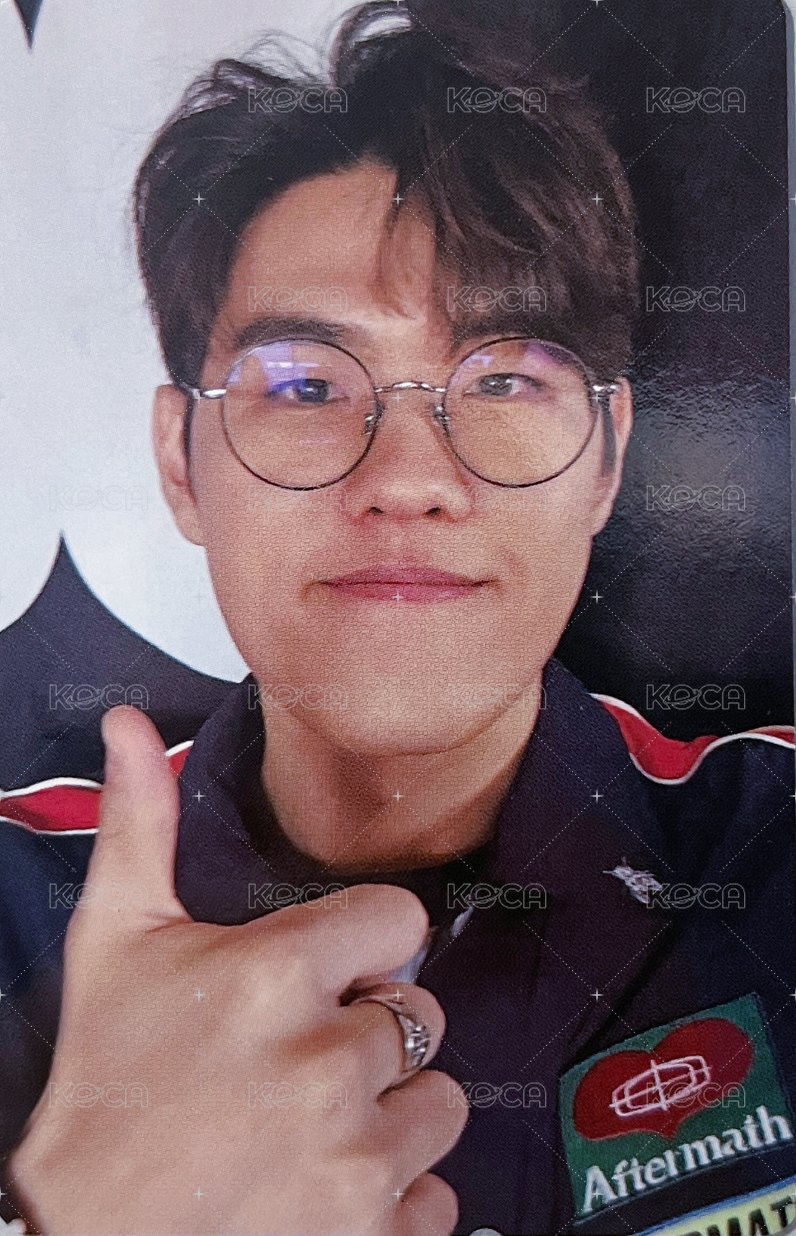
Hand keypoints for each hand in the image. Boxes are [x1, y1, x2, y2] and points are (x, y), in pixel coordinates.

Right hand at [9, 706, 466, 1234]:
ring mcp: (355, 1158)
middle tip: (299, 1057)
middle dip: (369, 1029)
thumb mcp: (116, 940)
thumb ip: (141, 822)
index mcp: (276, 974)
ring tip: (314, 1122)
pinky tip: (327, 1186)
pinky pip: (437, 1197)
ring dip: (390, 1111)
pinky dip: (395, 1197)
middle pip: (420, 1011)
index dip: (360, 944)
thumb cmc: (105, 1087)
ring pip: (440, 1101)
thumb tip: (128, 726)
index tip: (326, 970)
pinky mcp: (370, 1234)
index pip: (398, 919)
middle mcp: (327, 1062)